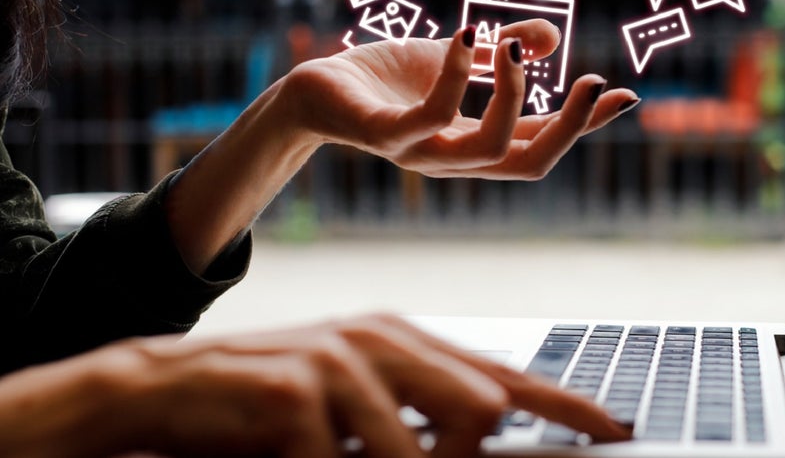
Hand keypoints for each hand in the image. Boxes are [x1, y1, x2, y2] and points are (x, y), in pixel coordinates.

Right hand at [0, 314, 630, 456]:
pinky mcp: (296, 388)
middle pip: (479, 407)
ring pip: (416, 449)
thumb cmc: (269, 401)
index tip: (613, 426)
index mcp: (402, 340)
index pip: (502, 375)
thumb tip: (481, 432)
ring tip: (330, 448)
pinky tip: (293, 453)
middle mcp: (380, 339)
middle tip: (401, 455)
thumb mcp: (354, 404)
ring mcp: (339, 359)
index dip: (563, 403)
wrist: (170, 388)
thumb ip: (415, 415)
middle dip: (461, 457)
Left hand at [280, 19, 639, 179]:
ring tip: (514, 48)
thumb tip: (549, 41)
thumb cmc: (387, 79)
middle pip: (529, 163)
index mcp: (474, 144)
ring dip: (515, 96)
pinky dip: (457, 74)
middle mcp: (454, 158)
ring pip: (490, 149)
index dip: (584, 125)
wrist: (316, 90)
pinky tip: (466, 34)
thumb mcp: (455, 57)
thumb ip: (501, 53)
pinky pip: (431, 117)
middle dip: (570, 127)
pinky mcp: (383, 136)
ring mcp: (419, 153)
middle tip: (591, 80)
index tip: (624, 95)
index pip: (541, 144)